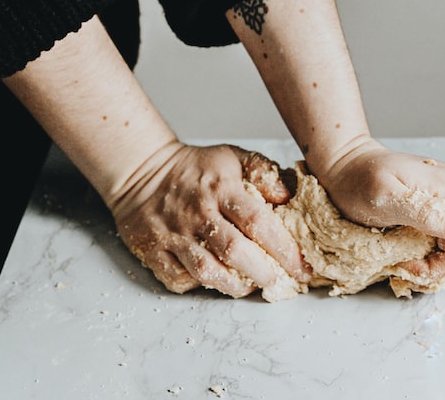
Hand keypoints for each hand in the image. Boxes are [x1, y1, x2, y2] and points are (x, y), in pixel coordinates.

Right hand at [109, 143, 311, 299]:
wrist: (142, 170)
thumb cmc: (196, 168)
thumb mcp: (233, 157)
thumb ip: (264, 172)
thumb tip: (288, 196)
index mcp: (221, 188)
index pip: (257, 221)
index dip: (284, 248)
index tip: (302, 266)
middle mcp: (198, 213)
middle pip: (234, 251)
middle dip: (263, 273)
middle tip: (280, 281)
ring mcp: (173, 234)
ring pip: (206, 271)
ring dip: (235, 285)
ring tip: (252, 286)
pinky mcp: (152, 250)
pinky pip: (178, 279)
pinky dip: (199, 287)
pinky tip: (216, 281)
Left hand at [316, 138, 444, 279]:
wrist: (351, 165)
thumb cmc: (360, 181)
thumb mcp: (385, 199)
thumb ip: (425, 214)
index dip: (437, 265)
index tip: (405, 263)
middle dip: (438, 266)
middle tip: (405, 263)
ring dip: (439, 262)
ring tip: (409, 257)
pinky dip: (439, 254)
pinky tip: (416, 248)